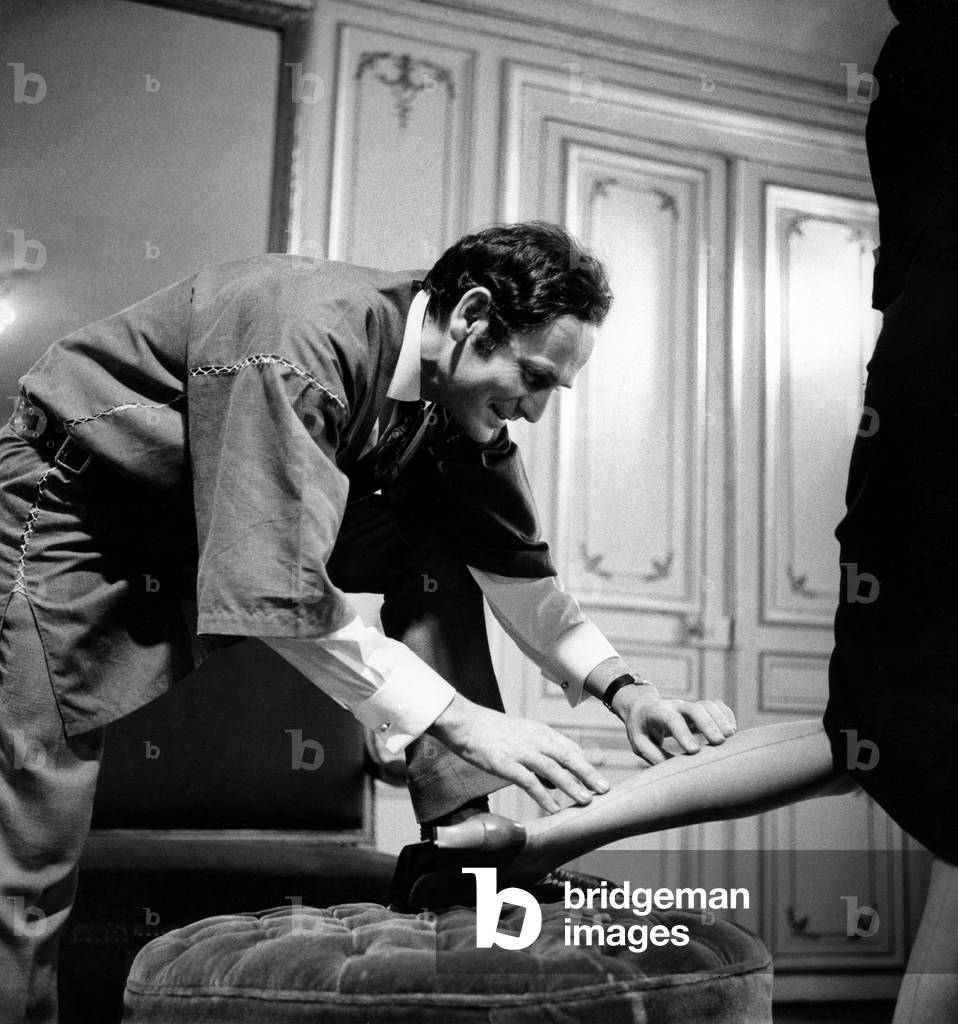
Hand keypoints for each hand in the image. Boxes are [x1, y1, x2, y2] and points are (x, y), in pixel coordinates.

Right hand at [427, 694, 610, 813]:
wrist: (464, 722)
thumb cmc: (490, 730)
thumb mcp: (520, 733)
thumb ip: (539, 751)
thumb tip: (556, 778)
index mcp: (539, 731)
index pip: (569, 747)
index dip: (586, 761)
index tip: (601, 774)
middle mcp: (534, 739)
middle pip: (567, 756)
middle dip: (588, 774)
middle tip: (605, 788)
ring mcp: (520, 751)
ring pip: (553, 769)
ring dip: (571, 786)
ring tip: (585, 800)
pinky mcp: (506, 763)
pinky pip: (529, 782)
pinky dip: (544, 795)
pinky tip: (554, 808)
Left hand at [611, 685, 736, 763]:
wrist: (643, 709)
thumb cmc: (641, 729)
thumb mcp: (638, 742)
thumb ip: (652, 754)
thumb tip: (671, 771)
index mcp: (656, 713)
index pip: (671, 719)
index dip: (683, 733)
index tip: (694, 751)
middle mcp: (675, 706)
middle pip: (694, 708)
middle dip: (708, 724)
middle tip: (719, 742)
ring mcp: (688, 706)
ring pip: (707, 705)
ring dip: (720, 719)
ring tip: (731, 735)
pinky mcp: (699, 709)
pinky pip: (715, 706)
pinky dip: (725, 715)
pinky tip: (732, 728)